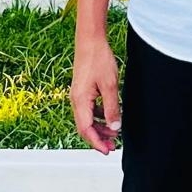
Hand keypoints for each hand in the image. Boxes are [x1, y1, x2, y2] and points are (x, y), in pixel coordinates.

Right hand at [71, 38, 121, 154]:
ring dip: (100, 127)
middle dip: (99, 138)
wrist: (90, 41)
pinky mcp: (82, 90)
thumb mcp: (110, 85)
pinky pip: (89, 109)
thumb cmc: (98, 59)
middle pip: (86, 127)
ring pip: (88, 118)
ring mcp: (78, 95)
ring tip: (114, 132)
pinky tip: (109, 115)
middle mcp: (76, 100)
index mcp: (80, 101)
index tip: (107, 151)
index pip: (86, 130)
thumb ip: (112, 107)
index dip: (97, 143)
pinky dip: (99, 116)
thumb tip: (115, 126)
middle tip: (113, 145)